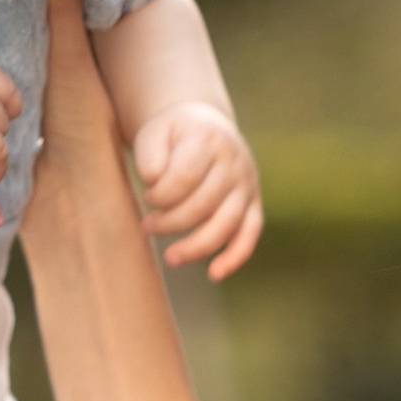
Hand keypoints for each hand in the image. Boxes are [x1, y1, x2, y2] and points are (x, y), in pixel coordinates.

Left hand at [132, 103, 262, 279]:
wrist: (204, 125)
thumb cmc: (173, 135)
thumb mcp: (154, 134)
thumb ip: (150, 157)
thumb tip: (155, 184)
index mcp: (208, 139)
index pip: (186, 176)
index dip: (161, 195)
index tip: (147, 198)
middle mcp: (235, 162)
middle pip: (204, 204)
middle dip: (171, 222)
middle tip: (147, 226)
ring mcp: (247, 185)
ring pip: (226, 224)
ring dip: (196, 247)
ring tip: (170, 258)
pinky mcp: (253, 204)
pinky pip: (249, 234)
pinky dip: (234, 257)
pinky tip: (214, 275)